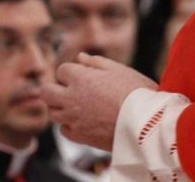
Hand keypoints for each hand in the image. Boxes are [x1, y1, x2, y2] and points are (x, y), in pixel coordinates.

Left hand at [40, 53, 156, 149]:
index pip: (61, 70)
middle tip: (66, 90)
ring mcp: (74, 119)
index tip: (82, 76)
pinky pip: (64, 130)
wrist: (148, 125)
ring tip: (77, 107)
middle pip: (45, 92)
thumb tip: (80, 58)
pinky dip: (69, 126)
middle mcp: (72, 98)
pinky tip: (82, 122)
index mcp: (81, 78)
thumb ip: (96, 62)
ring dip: (61, 108)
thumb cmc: (138, 93)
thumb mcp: (120, 70)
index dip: (71, 72)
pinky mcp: (80, 137)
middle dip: (53, 89)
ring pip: (52, 112)